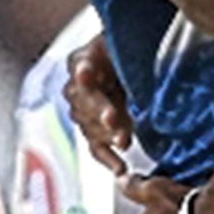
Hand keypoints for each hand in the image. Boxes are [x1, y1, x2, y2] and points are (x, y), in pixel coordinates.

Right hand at [64, 33, 131, 177]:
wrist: (137, 72)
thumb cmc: (134, 53)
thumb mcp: (131, 45)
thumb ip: (129, 51)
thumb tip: (134, 56)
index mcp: (84, 59)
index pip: (80, 66)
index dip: (83, 72)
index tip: (85, 73)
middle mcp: (77, 87)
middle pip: (83, 100)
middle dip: (98, 110)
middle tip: (111, 118)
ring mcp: (84, 112)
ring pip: (89, 126)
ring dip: (107, 134)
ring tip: (125, 141)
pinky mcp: (95, 133)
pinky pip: (97, 149)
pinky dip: (109, 159)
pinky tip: (120, 168)